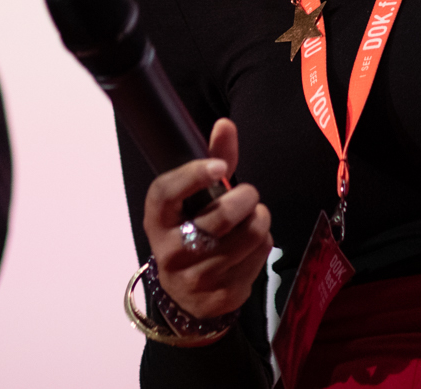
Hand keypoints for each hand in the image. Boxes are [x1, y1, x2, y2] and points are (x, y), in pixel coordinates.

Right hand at [142, 118, 273, 321]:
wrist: (184, 295)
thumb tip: (225, 124)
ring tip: (253, 218)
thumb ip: (212, 160)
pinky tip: (250, 246)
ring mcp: (196, 278)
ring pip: (249, 236)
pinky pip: (259, 258)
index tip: (220, 166)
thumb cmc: (191, 230)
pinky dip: (263, 245)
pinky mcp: (222, 296)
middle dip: (247, 197)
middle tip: (249, 195)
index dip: (194, 175)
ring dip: (260, 220)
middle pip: (221, 216)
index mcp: (157, 220)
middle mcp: (171, 251)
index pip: (167, 193)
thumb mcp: (193, 199)